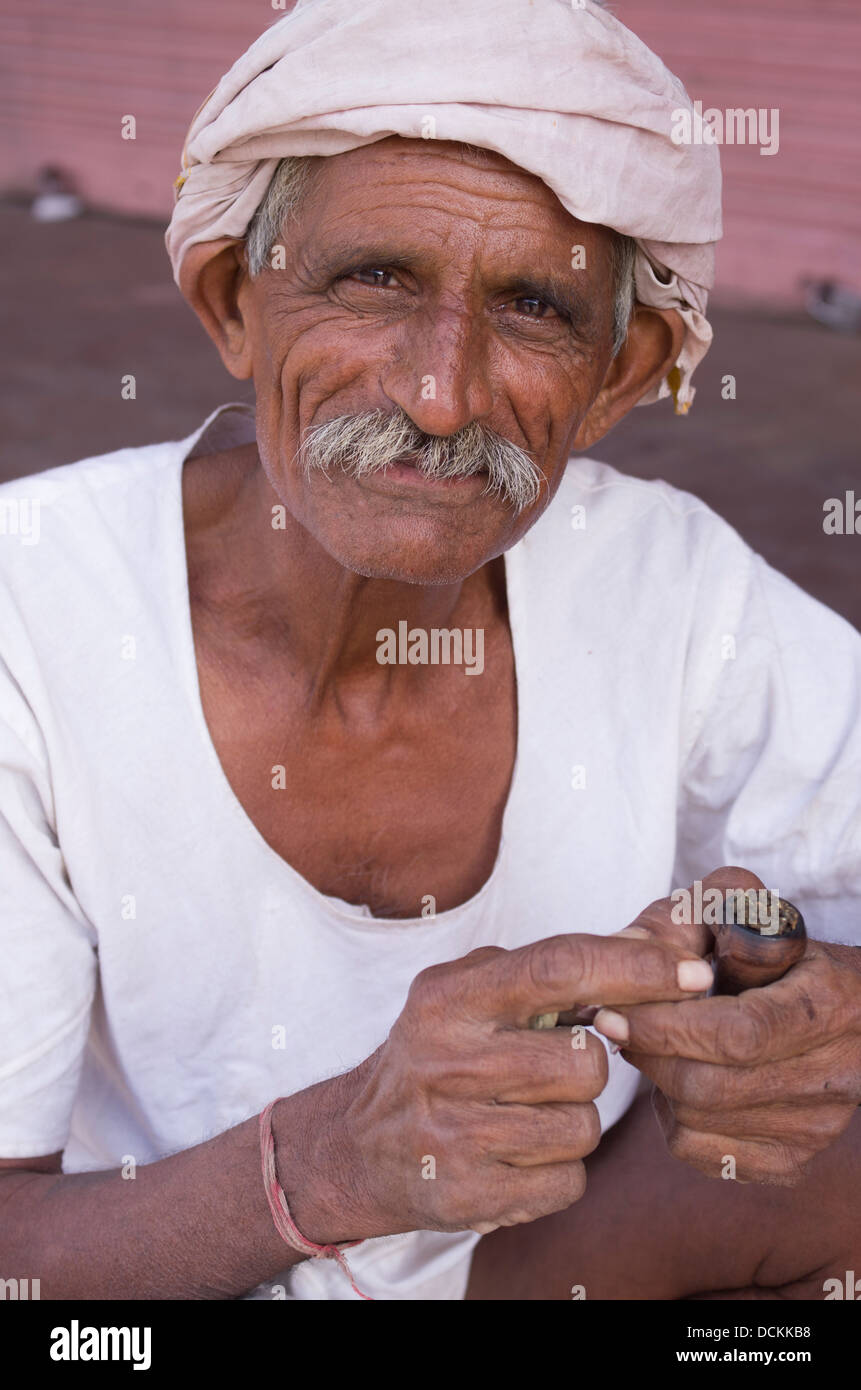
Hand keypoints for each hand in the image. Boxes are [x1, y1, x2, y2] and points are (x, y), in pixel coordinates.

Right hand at [284, 931, 713, 1242]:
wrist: (361, 1145)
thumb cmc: (438, 1052)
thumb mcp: (471, 991)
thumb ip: (550, 967)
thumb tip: (651, 942)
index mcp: (449, 998)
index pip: (559, 968)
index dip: (637, 968)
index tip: (694, 972)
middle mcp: (446, 1062)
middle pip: (587, 1063)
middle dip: (586, 1067)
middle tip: (543, 1069)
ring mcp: (455, 1136)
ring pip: (584, 1127)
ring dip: (571, 1121)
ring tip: (522, 1112)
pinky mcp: (469, 1198)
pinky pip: (569, 1181)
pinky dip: (557, 1170)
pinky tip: (515, 1154)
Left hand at [592, 867, 860, 1185]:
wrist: (835, 1006)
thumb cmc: (774, 947)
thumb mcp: (744, 911)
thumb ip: (694, 916)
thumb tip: (635, 946)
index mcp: (831, 1004)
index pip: (737, 1033)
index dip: (665, 1026)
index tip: (615, 1010)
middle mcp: (836, 1074)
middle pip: (712, 1086)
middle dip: (648, 1053)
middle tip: (617, 1024)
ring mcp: (816, 1126)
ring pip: (699, 1121)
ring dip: (656, 1081)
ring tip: (653, 1042)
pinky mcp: (792, 1159)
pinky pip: (700, 1152)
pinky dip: (670, 1117)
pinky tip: (678, 1079)